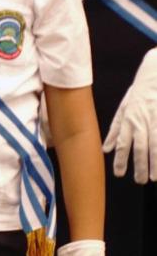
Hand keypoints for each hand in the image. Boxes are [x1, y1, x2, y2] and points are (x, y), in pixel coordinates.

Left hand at [103, 48, 156, 183]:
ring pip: (155, 146)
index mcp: (128, 120)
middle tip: (139, 180)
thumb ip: (114, 129)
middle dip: (139, 166)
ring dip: (154, 163)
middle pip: (140, 148)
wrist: (155, 75)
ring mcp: (155, 121)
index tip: (120, 174)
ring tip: (154, 177)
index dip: (120, 159)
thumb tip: (104, 148)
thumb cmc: (139, 93)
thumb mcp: (123, 109)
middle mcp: (141, 122)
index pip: (122, 143)